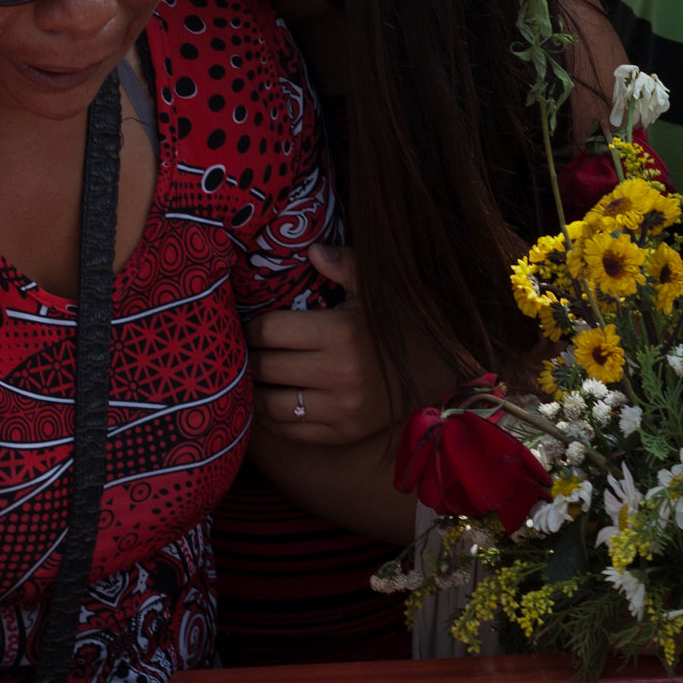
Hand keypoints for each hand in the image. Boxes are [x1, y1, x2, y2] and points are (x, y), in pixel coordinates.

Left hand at [247, 246, 397, 445]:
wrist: (436, 373)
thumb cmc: (398, 325)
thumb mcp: (376, 290)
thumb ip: (347, 265)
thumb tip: (312, 249)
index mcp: (342, 332)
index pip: (270, 330)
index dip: (252, 327)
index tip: (248, 326)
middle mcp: (340, 374)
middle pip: (265, 367)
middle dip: (249, 357)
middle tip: (245, 351)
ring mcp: (341, 409)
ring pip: (270, 404)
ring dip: (254, 390)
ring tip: (253, 376)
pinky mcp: (343, 433)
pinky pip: (289, 430)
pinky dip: (270, 417)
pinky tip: (269, 402)